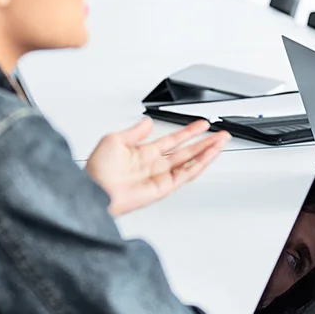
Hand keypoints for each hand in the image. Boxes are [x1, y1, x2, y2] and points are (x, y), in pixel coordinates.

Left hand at [85, 118, 229, 215]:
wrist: (93, 190)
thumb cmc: (96, 171)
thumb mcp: (114, 140)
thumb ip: (135, 131)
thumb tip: (147, 122)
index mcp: (143, 153)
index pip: (172, 140)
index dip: (188, 132)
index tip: (202, 125)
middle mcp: (153, 165)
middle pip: (186, 151)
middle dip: (205, 142)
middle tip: (220, 134)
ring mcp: (159, 177)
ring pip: (190, 162)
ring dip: (207, 152)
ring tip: (221, 142)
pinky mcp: (163, 188)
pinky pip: (186, 174)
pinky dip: (200, 164)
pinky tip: (209, 155)